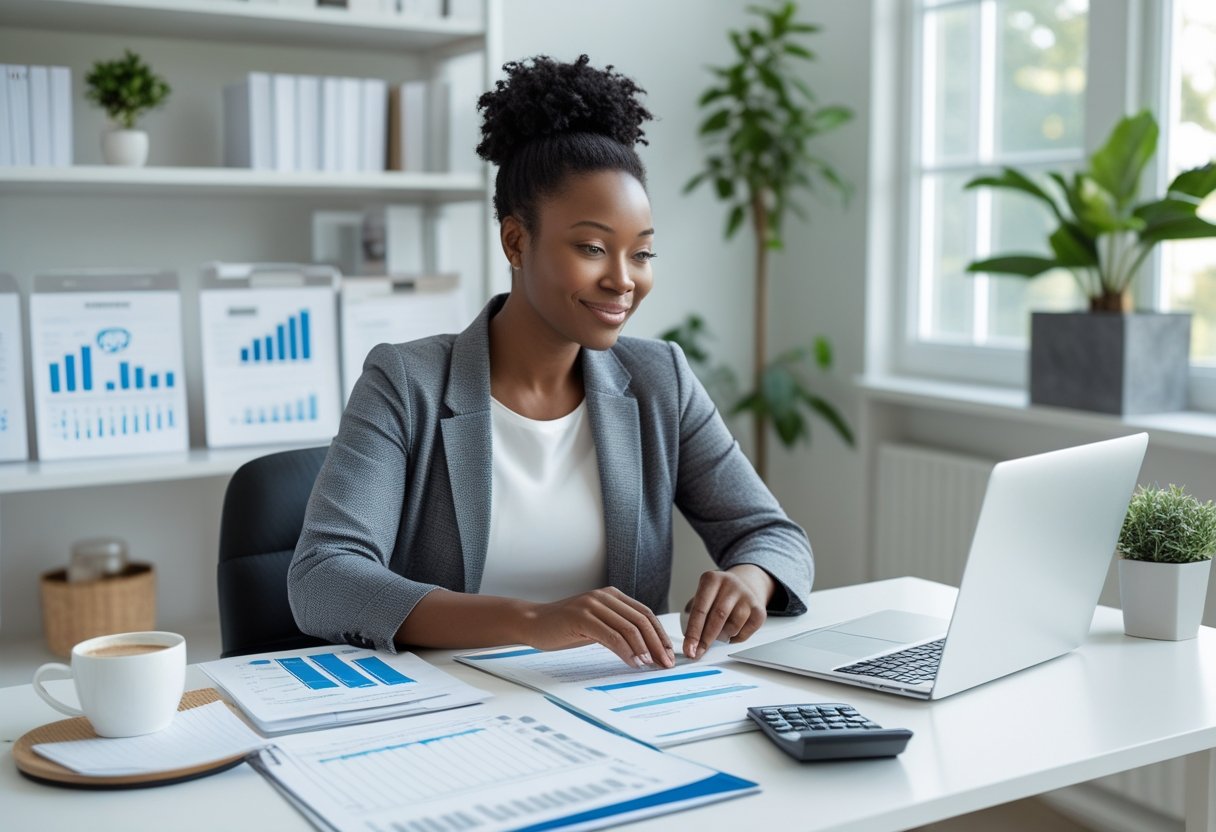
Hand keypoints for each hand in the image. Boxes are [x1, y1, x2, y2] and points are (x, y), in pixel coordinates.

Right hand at [520, 586, 675, 668]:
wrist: (534, 623)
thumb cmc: (566, 627)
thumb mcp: (597, 623)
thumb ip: (618, 627)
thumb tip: (647, 648)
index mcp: (612, 595)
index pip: (645, 614)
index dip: (659, 634)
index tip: (668, 654)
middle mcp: (605, 596)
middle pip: (641, 620)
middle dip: (657, 643)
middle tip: (665, 663)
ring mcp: (593, 605)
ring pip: (629, 628)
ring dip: (643, 648)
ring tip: (650, 665)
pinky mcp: (582, 618)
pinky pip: (611, 635)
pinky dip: (625, 651)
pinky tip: (632, 662)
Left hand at [682, 565, 773, 658]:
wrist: (744, 585)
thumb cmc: (718, 596)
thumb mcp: (703, 598)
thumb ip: (696, 617)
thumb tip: (692, 645)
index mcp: (711, 579)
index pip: (700, 610)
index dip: (693, 633)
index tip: (689, 649)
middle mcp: (730, 584)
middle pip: (717, 617)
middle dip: (706, 640)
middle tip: (698, 653)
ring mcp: (746, 596)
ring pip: (732, 626)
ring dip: (722, 637)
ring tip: (718, 635)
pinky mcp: (759, 609)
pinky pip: (745, 632)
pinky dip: (735, 638)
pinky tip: (731, 634)